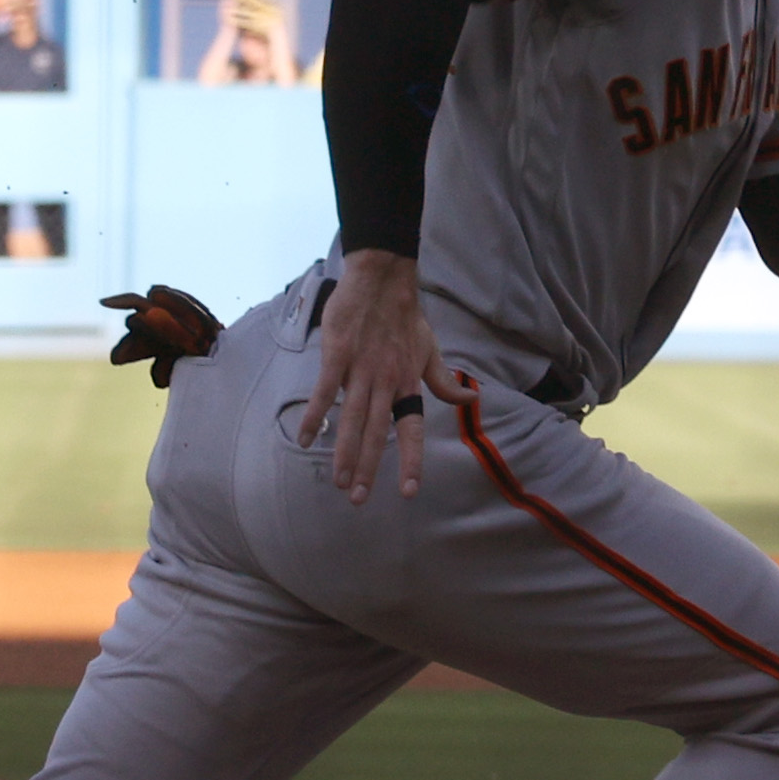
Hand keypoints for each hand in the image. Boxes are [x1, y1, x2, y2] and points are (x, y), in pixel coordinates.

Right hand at [298, 249, 467, 505]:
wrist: (382, 281)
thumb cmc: (406, 316)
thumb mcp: (431, 350)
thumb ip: (444, 382)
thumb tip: (471, 398)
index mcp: (408, 383)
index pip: (412, 430)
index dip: (411, 461)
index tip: (409, 492)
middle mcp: (386, 383)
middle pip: (377, 433)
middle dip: (368, 468)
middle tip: (358, 499)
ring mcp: (360, 370)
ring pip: (352, 419)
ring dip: (345, 452)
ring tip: (339, 481)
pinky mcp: (337, 356)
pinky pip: (324, 392)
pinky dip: (316, 416)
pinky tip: (307, 438)